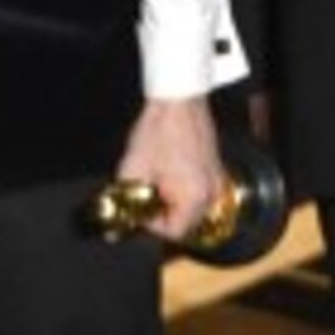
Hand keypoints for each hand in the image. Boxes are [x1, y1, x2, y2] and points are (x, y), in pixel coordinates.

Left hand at [112, 97, 226, 247]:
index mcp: (193, 197)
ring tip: (152, 183)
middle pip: (184, 223)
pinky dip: (179, 191)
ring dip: (169, 204)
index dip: (150, 226)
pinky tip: (164, 175)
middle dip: (160, 215)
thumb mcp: (132, 169)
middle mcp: (210, 194)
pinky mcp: (214, 172)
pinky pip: (196, 193)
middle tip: (142, 198)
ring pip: (190, 209)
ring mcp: (216, 182)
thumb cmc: (159, 130)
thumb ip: (127, 200)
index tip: (137, 212)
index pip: (174, 232)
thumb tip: (119, 221)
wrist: (179, 101)